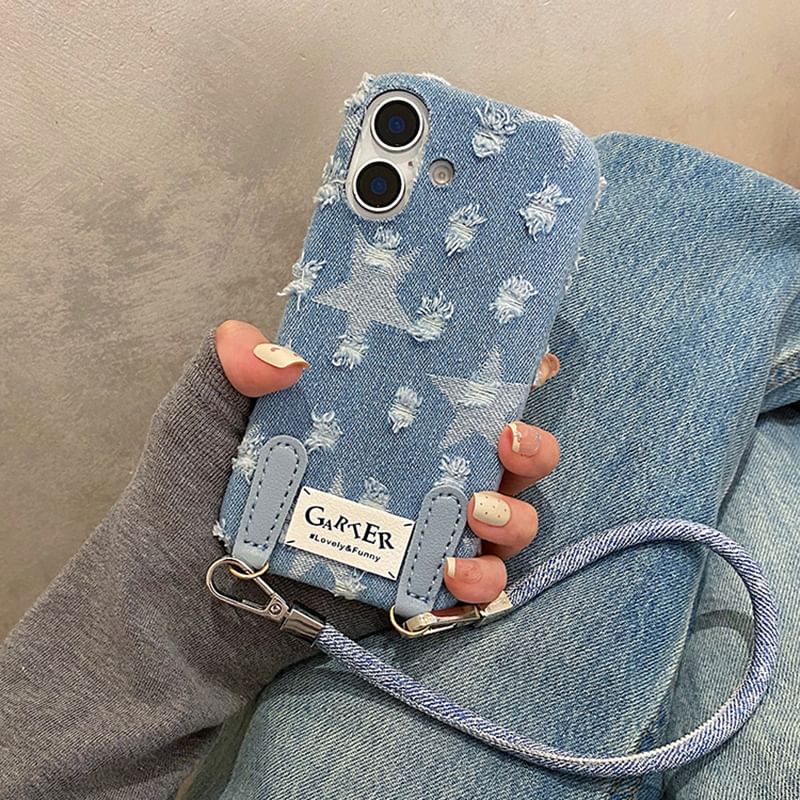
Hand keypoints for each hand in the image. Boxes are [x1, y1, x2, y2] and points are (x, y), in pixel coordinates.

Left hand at [215, 320, 560, 606]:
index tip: (526, 359)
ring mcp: (413, 535)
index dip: (500, 373)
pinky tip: (451, 573)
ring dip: (513, 516)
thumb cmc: (188, 495)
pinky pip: (469, 591)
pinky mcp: (407, 592)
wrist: (172, 602)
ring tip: (478, 513)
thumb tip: (284, 352)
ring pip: (502, 522)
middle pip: (501, 456)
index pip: (453, 390)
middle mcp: (408, 475)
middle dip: (529, 446)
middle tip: (509, 439)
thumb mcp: (200, 417)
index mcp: (377, 423)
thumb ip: (230, 370)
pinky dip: (478, 584)